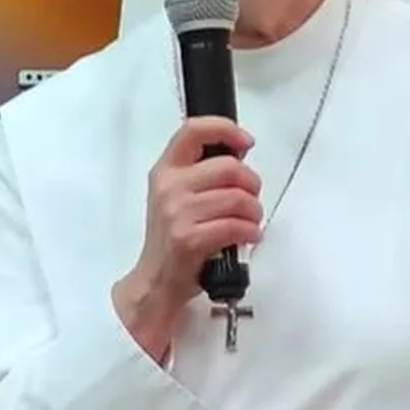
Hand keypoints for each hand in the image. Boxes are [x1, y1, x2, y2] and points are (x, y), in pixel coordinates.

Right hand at [113, 117, 261, 358]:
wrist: (155, 280)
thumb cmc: (171, 237)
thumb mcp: (176, 195)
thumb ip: (201, 172)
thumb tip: (239, 155)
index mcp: (166, 170)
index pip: (193, 130)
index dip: (225, 129)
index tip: (244, 141)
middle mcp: (169, 187)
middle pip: (229, 167)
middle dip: (252, 183)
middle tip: (252, 197)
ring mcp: (177, 213)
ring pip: (238, 198)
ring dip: (254, 211)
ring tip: (250, 221)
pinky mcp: (189, 239)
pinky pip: (235, 226)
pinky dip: (251, 231)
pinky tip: (249, 236)